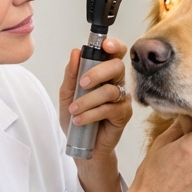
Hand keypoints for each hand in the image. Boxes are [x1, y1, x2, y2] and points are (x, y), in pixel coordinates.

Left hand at [58, 37, 131, 163]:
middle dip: (98, 72)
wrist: (83, 146)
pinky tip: (80, 120)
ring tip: (74, 110)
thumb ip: (71, 75)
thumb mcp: (67, 95)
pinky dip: (91, 114)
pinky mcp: (124, 115)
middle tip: (82, 84)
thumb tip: (75, 52)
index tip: (105, 45)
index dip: (114, 46)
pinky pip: (109, 109)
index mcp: (105, 74)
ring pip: (110, 90)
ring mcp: (122, 99)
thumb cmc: (78, 118)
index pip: (115, 54)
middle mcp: (117, 83)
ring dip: (88, 100)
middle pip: (117, 67)